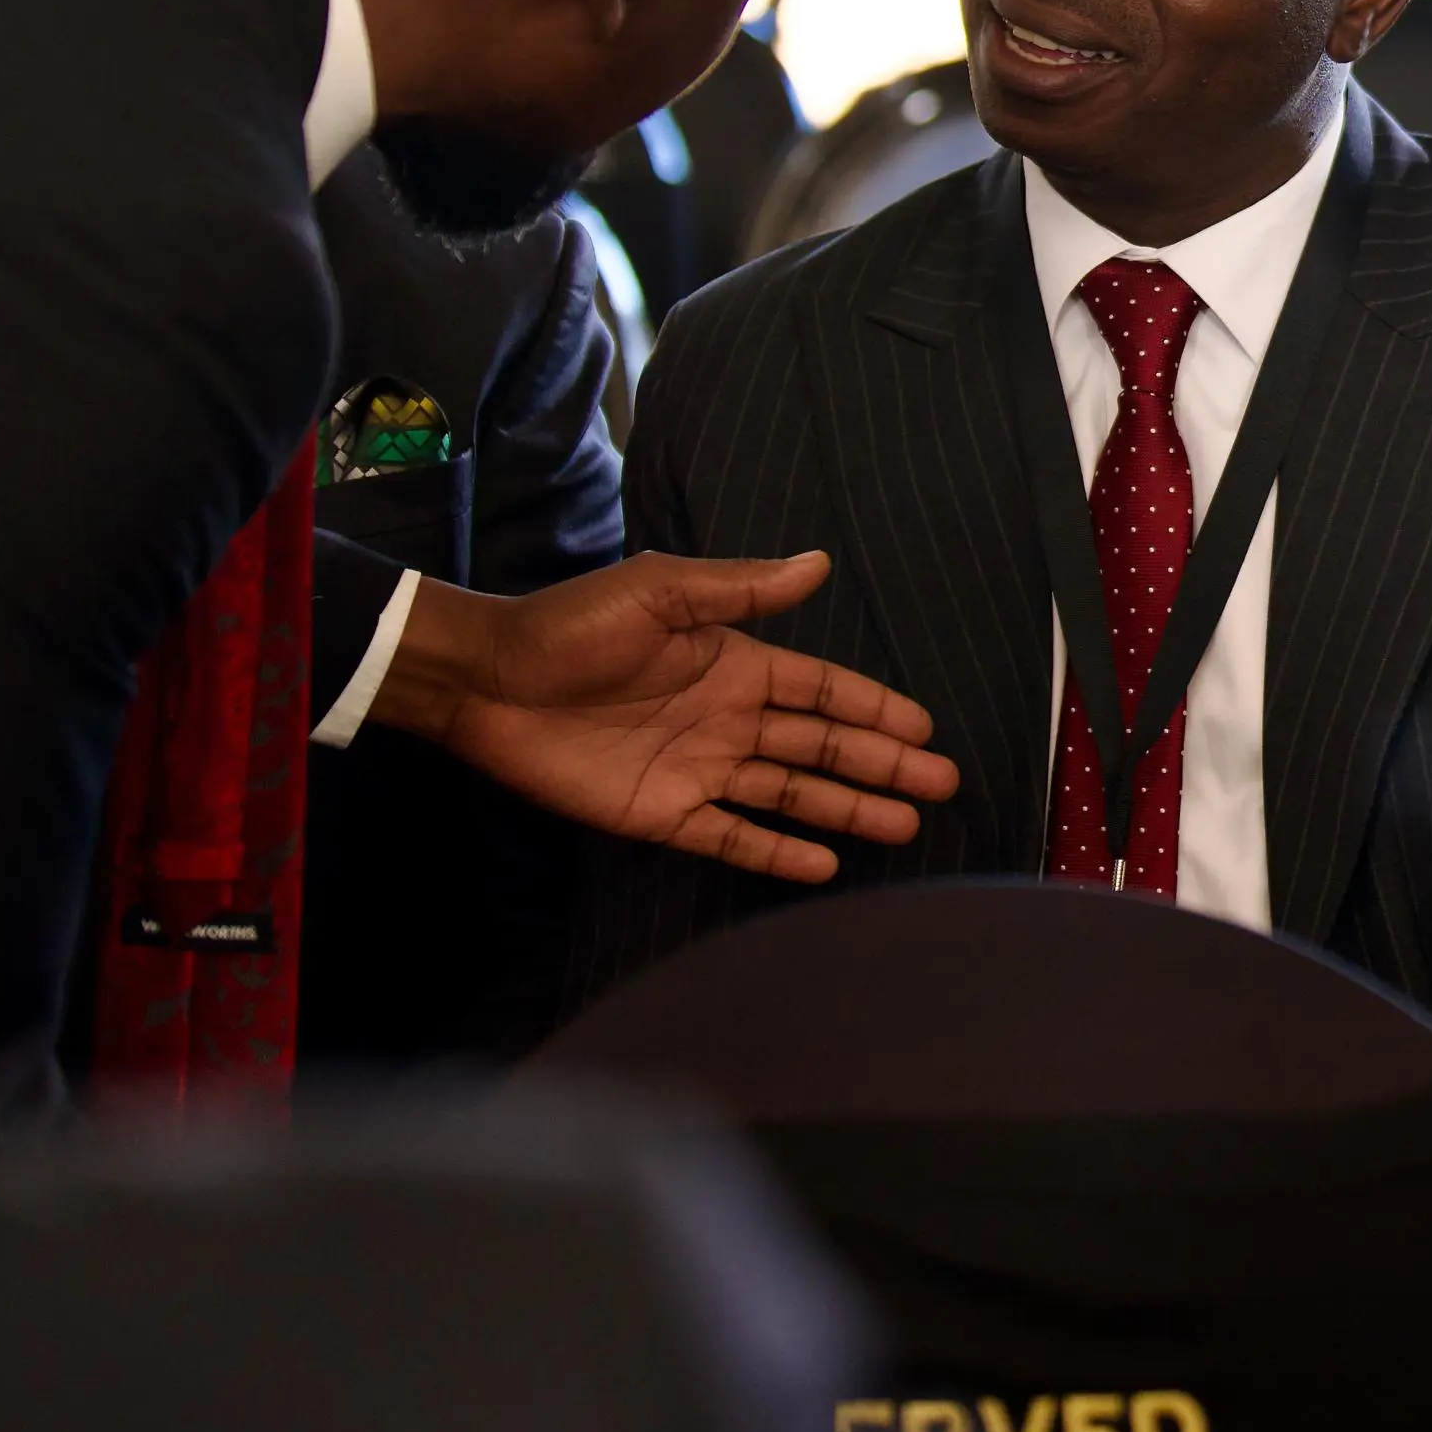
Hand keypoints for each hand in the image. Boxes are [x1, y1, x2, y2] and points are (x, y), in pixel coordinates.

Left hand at [374, 550, 960, 880]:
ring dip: (848, 808)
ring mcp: (699, 769)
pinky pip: (733, 837)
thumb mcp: (660, 592)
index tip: (924, 727)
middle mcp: (728, 718)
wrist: (489, 683)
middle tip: (942, 785)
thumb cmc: (572, 627)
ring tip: (904, 826)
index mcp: (733, 662)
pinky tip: (824, 867)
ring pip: (791, 792)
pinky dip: (778, 853)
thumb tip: (818, 564)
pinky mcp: (663, 814)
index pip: (822, 689)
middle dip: (882, 763)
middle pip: (822, 745)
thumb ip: (740, 589)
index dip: (873, 707)